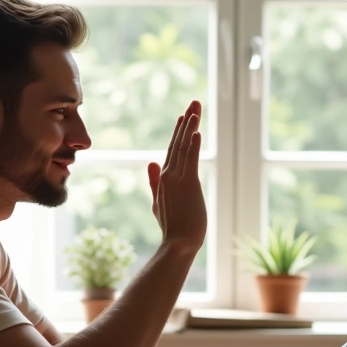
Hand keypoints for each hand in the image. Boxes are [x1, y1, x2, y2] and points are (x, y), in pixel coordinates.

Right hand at [148, 101, 206, 252]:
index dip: (179, 131)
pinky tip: (196, 131)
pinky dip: (193, 145)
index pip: (172, 150)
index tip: (185, 116)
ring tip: (196, 109)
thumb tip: (150, 162)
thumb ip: (154, 182)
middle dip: (187, 121)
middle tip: (195, 102)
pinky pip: (191, 160)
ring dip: (190, 126)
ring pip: (184, 147)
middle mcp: (169, 175)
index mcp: (164, 179)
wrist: (178, 244)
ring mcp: (177, 179)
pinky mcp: (188, 185)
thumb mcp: (159, 202)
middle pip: (178, 142)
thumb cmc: (173, 227)